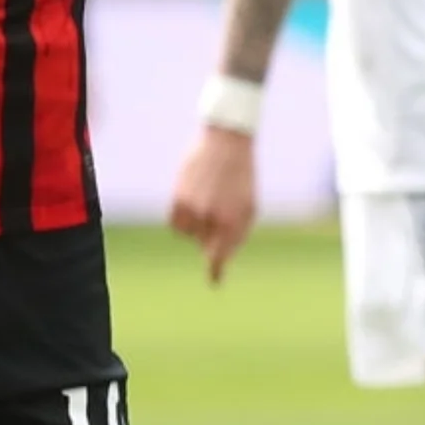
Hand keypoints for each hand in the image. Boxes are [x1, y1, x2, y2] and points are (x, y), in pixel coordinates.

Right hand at [168, 123, 259, 283]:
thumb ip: (236, 235)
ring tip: (208, 202)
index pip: (218, 256)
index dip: (215, 271)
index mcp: (232, 221)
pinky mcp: (178, 198)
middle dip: (211, 236)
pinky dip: (183, 218)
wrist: (226, 143)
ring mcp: (192, 208)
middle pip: (204, 244)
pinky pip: (175, 222)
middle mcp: (210, 217)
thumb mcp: (249, 207)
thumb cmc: (242, 178)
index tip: (214, 281)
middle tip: (221, 212)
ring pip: (187, 234)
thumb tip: (218, 259)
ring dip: (196, 226)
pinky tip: (193, 201)